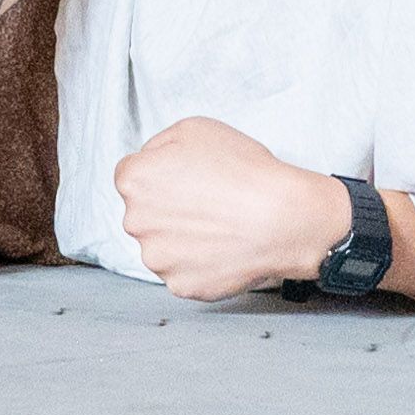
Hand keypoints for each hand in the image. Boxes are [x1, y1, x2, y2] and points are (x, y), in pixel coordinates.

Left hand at [107, 116, 348, 301]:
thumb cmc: (242, 169)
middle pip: (145, 213)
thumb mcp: (195, 128)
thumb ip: (159, 145)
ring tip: (220, 226)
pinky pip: (184, 272)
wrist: (281, 218)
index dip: (161, 174)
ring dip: (182, 238)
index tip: (185, 179)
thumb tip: (151, 162)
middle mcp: (136, 222)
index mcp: (134, 180)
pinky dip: (200, 263)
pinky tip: (224, 248)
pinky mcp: (180, 286)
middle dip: (167, 208)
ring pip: (163, 246)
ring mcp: (158, 259)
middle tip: (206, 202)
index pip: (132, 176)